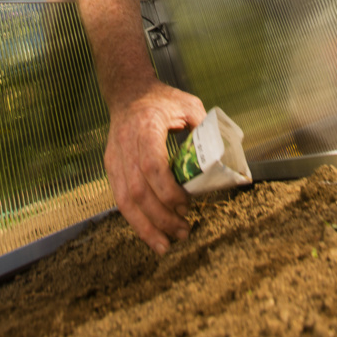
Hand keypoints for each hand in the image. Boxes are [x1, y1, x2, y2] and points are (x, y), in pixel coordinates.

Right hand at [104, 81, 206, 252]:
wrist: (128, 92)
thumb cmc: (161, 99)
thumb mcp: (188, 105)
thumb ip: (204, 129)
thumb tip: (225, 158)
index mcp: (147, 126)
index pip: (152, 165)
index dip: (168, 191)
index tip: (188, 203)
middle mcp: (126, 144)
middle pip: (139, 190)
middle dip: (161, 217)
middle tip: (184, 231)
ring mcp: (115, 157)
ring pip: (125, 201)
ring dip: (146, 227)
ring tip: (166, 245)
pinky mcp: (111, 167)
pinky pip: (120, 199)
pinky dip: (135, 220)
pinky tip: (150, 233)